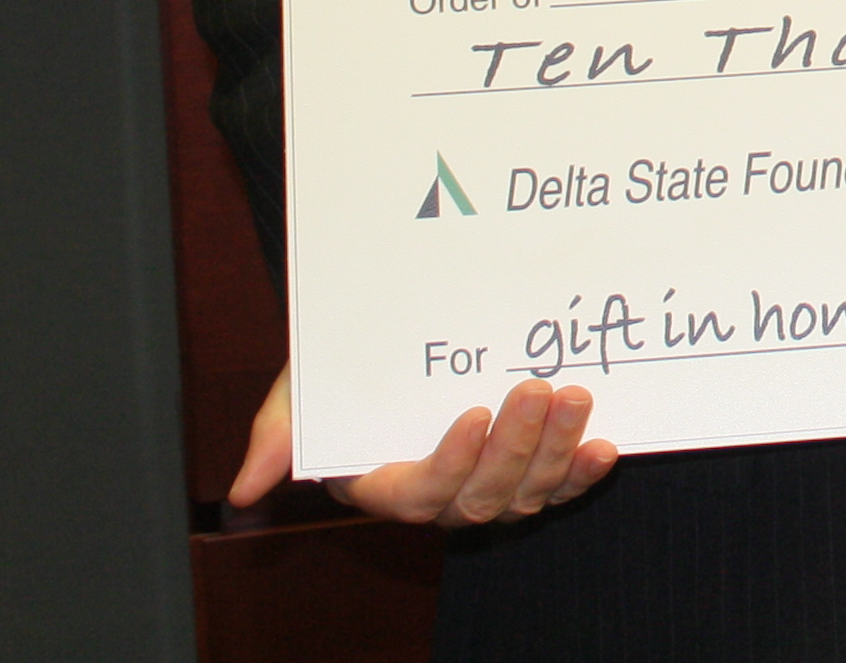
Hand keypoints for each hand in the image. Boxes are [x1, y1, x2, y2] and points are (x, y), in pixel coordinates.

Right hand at [230, 365, 617, 525]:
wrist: (394, 348)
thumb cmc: (346, 372)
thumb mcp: (304, 391)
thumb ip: (279, 436)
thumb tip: (241, 491)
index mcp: (386, 484)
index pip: (420, 493)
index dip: (451, 462)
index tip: (474, 414)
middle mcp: (442, 496)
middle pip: (481, 497)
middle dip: (514, 448)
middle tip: (539, 390)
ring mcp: (491, 487)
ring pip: (526, 493)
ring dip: (554, 451)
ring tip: (575, 398)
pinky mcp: (532, 472)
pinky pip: (560, 487)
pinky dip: (583, 473)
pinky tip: (604, 446)